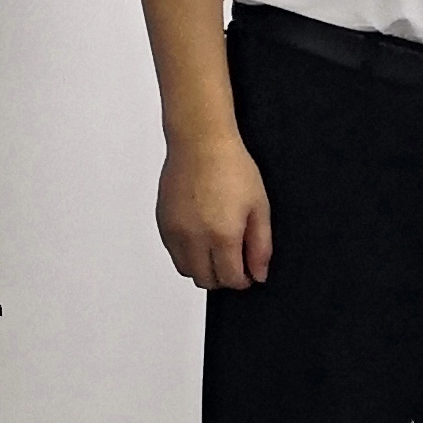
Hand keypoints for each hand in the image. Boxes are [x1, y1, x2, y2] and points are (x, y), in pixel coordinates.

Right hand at [155, 131, 273, 291]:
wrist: (199, 142)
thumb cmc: (231, 167)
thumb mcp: (259, 207)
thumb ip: (260, 246)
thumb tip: (258, 274)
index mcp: (222, 235)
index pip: (230, 279)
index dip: (244, 280)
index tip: (249, 272)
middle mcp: (194, 238)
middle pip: (206, 280)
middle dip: (223, 277)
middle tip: (234, 261)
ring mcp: (175, 231)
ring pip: (186, 270)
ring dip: (202, 267)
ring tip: (215, 248)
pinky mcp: (162, 223)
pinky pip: (174, 253)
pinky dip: (187, 253)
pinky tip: (200, 234)